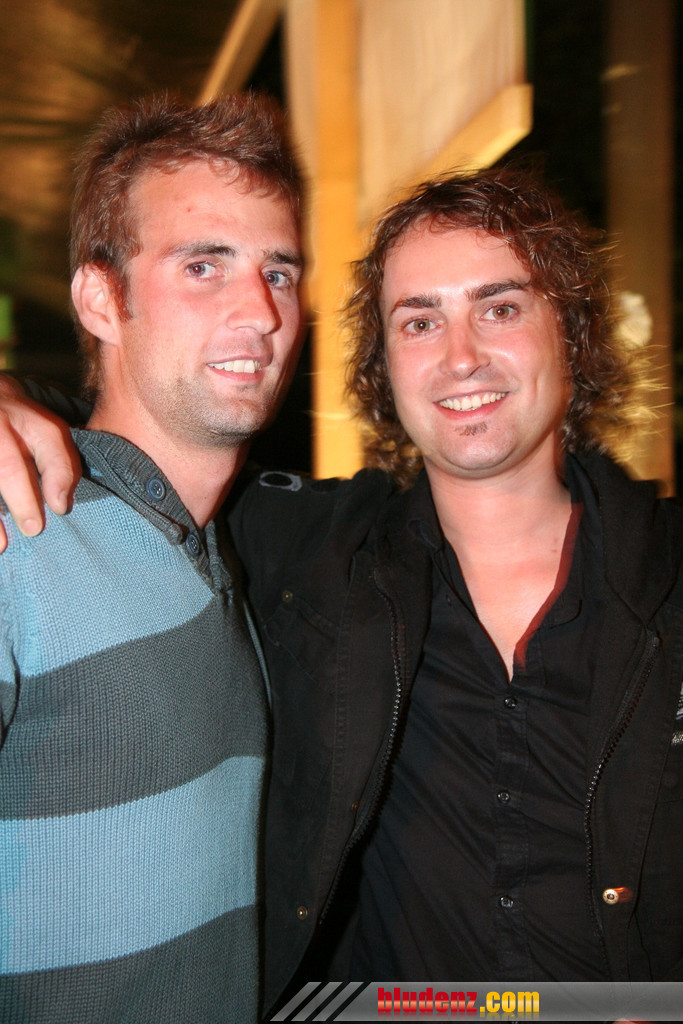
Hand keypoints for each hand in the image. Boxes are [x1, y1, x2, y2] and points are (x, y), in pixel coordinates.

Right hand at [0, 376, 79, 550]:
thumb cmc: (16, 425)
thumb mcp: (44, 432)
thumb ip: (60, 464)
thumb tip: (60, 505)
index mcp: (24, 417)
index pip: (48, 439)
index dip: (58, 474)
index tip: (61, 508)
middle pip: (8, 462)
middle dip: (22, 498)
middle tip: (33, 528)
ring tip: (1, 544)